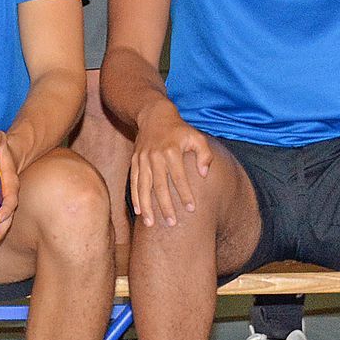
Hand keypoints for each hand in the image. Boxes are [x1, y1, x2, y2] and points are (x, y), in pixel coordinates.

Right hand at [129, 105, 213, 227]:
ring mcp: (143, 159)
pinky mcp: (135, 161)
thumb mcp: (197, 137)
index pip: (179, 177)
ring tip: (150, 223)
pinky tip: (139, 211)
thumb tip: (204, 173)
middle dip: (165, 206)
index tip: (191, 209)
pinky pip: (134, 181)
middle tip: (172, 223)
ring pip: (144, 186)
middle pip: (159, 185)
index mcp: (171, 151)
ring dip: (147, 206)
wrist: (154, 115)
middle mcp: (155, 156)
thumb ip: (204, 155)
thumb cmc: (180, 130)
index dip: (185, 194)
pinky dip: (135, 197)